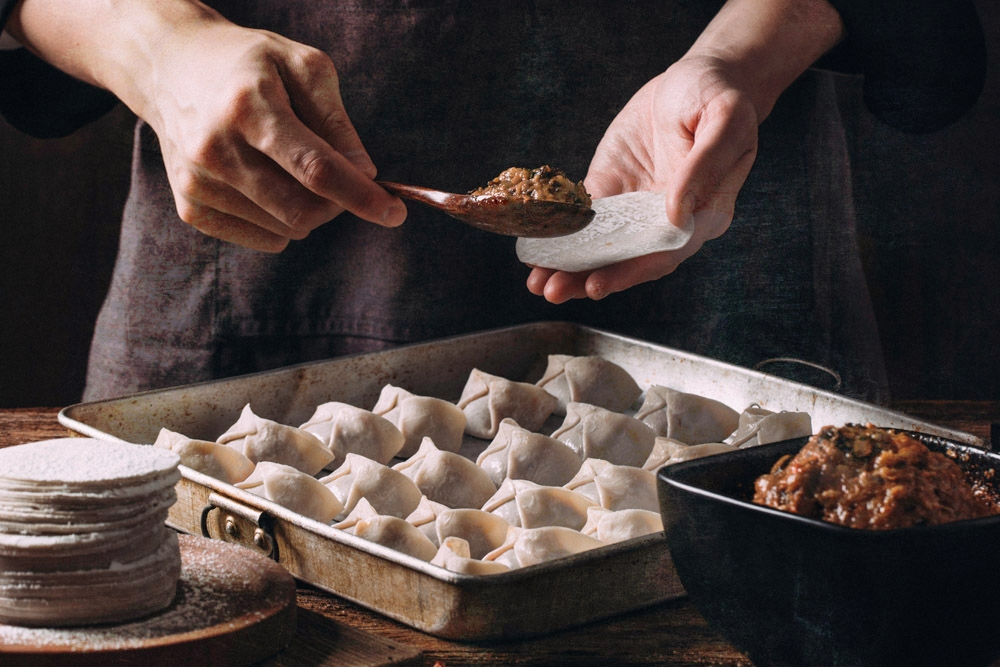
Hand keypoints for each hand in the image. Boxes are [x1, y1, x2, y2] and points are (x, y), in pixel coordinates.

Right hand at [140, 16, 406, 250]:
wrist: (170, 65)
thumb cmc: (250, 63)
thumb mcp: (302, 66)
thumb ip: (336, 121)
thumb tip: (364, 173)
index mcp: (248, 106)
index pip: (314, 168)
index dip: (360, 197)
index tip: (395, 213)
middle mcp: (215, 148)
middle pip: (303, 210)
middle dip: (338, 204)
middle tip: (341, 176)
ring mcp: (198, 182)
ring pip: (287, 229)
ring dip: (311, 210)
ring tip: (292, 167)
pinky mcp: (190, 206)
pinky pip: (264, 239)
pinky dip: (283, 221)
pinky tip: (268, 183)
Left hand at [526, 0, 843, 303]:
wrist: (700, 76)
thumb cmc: (719, 96)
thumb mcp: (724, 120)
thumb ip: (704, 167)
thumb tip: (676, 214)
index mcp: (703, 214)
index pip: (663, 254)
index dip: (629, 272)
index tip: (597, 285)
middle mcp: (667, 220)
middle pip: (627, 259)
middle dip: (588, 277)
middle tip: (551, 291)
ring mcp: (637, 207)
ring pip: (602, 244)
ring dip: (570, 265)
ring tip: (537, 282)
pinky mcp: (613, 189)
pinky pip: (584, 217)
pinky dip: (560, 234)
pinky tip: (536, 248)